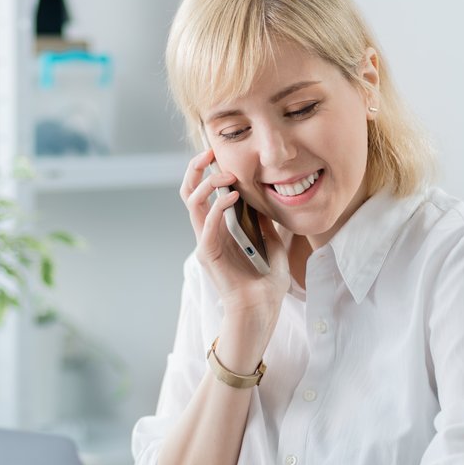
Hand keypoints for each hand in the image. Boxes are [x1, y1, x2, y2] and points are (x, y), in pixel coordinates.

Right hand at [180, 149, 290, 318]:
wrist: (260, 312)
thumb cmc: (266, 286)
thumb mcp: (274, 246)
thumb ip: (268, 225)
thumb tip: (269, 203)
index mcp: (219, 231)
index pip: (203, 194)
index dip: (206, 171)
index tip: (220, 154)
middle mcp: (207, 234)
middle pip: (190, 193)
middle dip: (196, 169)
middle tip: (210, 152)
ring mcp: (205, 243)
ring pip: (193, 203)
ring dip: (207, 183)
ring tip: (227, 175)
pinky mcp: (208, 254)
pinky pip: (207, 224)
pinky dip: (217, 206)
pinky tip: (233, 196)